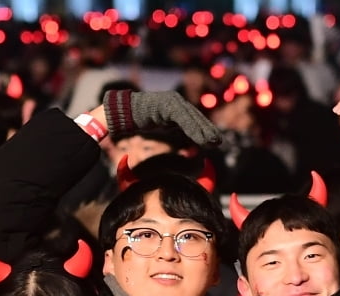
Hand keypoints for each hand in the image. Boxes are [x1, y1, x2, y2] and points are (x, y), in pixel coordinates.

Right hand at [103, 90, 221, 145]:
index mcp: (176, 107)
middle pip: (196, 117)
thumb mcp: (163, 131)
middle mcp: (176, 101)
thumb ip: (176, 137)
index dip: (205, 129)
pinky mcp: (165, 104)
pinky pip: (182, 117)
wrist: (121, 114)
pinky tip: (199, 138)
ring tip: (212, 141)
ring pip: (191, 117)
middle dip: (208, 129)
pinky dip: (191, 128)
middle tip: (219, 142)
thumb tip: (191, 151)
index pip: (195, 119)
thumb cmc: (140, 124)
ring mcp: (171, 101)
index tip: (216, 141)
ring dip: (203, 130)